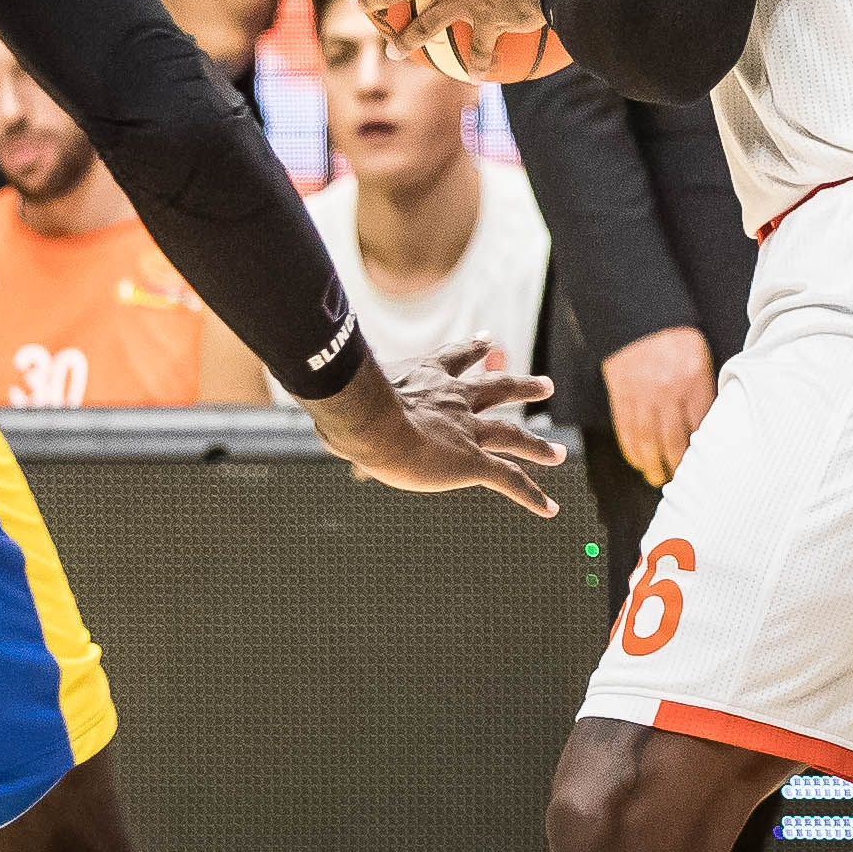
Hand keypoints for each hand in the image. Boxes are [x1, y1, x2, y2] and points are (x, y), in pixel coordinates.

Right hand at [303, 342, 563, 517]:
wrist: (371, 421)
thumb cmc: (347, 401)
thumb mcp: (339, 384)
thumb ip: (330, 380)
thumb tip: (295, 370)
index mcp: (424, 378)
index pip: (453, 359)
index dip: (472, 350)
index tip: (486, 341)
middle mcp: (452, 399)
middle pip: (496, 388)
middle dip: (521, 386)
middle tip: (544, 384)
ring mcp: (466, 430)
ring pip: (513, 435)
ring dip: (537, 445)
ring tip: (557, 452)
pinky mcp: (472, 462)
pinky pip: (509, 479)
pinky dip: (532, 494)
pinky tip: (549, 509)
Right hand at [601, 326, 715, 486]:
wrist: (641, 321)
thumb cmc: (676, 341)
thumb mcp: (702, 362)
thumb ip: (706, 392)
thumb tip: (713, 426)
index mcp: (694, 384)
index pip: (701, 428)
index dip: (702, 452)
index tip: (705, 468)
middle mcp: (668, 393)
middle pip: (674, 441)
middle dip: (677, 466)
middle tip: (681, 480)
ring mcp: (643, 396)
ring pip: (649, 441)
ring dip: (653, 464)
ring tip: (658, 477)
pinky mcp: (622, 396)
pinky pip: (626, 429)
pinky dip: (632, 449)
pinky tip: (638, 460)